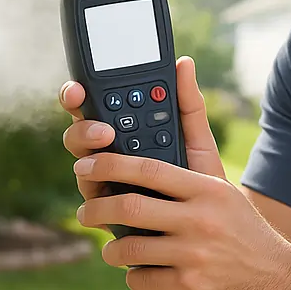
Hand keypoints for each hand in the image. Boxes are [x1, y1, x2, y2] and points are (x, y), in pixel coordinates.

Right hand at [59, 56, 226, 205]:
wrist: (211, 226)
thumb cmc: (201, 178)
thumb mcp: (198, 139)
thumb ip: (188, 104)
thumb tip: (184, 63)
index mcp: (126, 130)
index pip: (94, 105)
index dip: (79, 93)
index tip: (79, 88)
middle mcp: (108, 152)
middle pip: (79, 133)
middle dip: (82, 126)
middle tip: (104, 128)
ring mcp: (104, 180)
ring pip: (81, 163)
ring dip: (88, 153)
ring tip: (107, 148)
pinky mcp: (105, 208)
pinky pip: (92, 197)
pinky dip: (97, 190)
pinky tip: (111, 188)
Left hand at [73, 152, 290, 289]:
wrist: (280, 283)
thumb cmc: (241, 231)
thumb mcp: (221, 193)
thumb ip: (184, 171)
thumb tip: (143, 145)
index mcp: (206, 189)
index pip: (147, 169)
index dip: (109, 165)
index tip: (85, 165)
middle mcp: (200, 220)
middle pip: (129, 208)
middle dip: (96, 209)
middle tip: (85, 212)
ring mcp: (194, 255)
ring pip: (129, 249)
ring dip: (111, 249)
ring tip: (111, 249)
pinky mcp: (190, 287)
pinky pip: (140, 280)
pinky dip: (133, 276)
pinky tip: (139, 272)